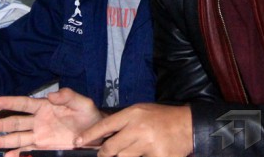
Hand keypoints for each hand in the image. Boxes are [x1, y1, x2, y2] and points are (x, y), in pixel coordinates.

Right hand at [0, 88, 102, 156]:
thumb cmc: (89, 115)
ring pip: (17, 138)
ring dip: (4, 141)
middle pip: (15, 122)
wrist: (98, 134)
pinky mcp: (44, 148)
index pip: (24, 103)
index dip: (11, 102)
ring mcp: (40, 135)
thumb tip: (52, 95)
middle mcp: (38, 121)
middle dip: (0, 124)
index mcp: (45, 106)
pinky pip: (28, 151)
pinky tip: (8, 156)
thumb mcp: (82, 102)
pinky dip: (17, 154)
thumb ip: (68, 96)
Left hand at [75, 104, 192, 156]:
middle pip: (111, 147)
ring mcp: (148, 144)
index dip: (89, 135)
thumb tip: (104, 134)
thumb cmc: (160, 118)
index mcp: (132, 114)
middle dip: (104, 153)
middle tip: (103, 153)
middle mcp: (138, 128)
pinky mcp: (157, 156)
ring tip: (129, 151)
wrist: (187, 125)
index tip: (77, 142)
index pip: (105, 125)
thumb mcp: (140, 111)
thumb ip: (123, 122)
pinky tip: (144, 153)